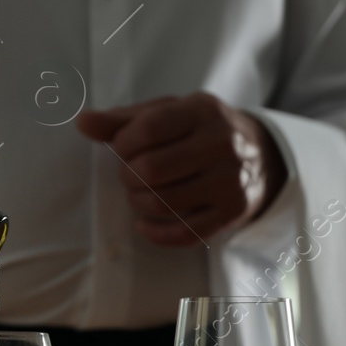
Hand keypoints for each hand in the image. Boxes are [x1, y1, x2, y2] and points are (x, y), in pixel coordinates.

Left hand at [75, 92, 287, 245]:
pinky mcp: (232, 213)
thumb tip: (82, 122)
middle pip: (152, 170)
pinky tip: (144, 223)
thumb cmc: (201, 131)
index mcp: (203, 111)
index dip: (122, 144)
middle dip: (128, 176)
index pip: (147, 129)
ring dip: (138, 202)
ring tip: (139, 193)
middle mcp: (222, 144)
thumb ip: (124, 119)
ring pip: (164, 203)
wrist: (262, 155)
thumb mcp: (169, 113)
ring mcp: (230, 182)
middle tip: (130, 175)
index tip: (123, 149)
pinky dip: (155, 233)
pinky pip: (183, 233)